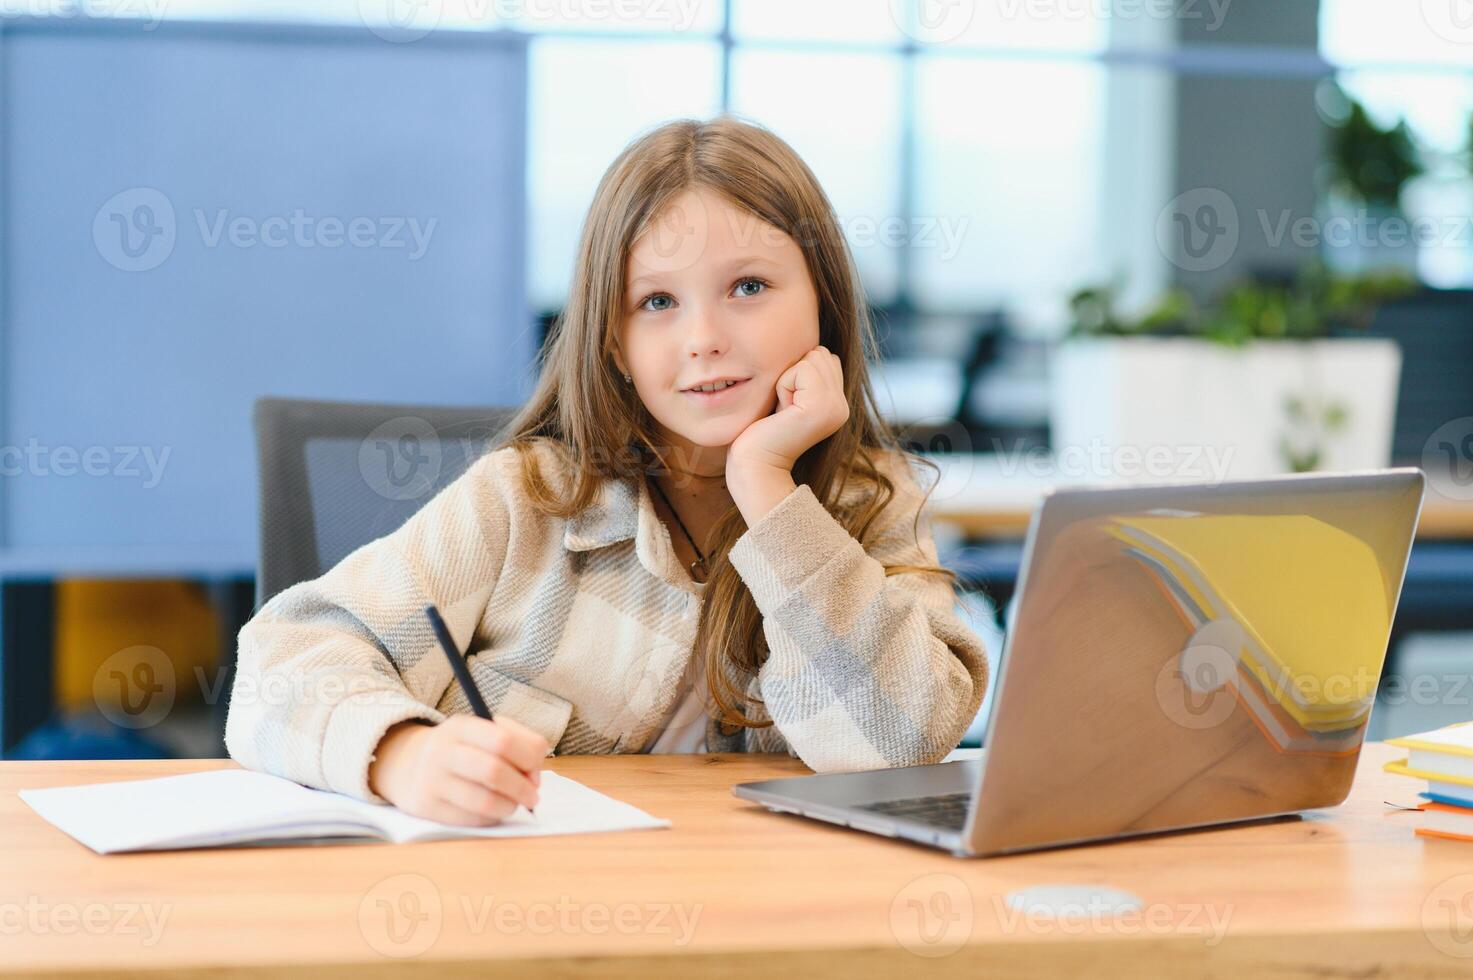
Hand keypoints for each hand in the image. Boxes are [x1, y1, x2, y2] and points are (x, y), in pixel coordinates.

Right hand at [367, 715, 546, 824]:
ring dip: (510, 806)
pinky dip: (492, 817)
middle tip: (533, 796)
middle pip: (494, 771)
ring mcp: (432, 780)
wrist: (411, 766)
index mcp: (460, 726)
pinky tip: (494, 810)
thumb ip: (521, 743)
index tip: (536, 770)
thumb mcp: (486, 730)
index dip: (528, 758)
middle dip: (522, 787)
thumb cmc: (464, 748)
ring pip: (484, 801)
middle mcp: (442, 751)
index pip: (503, 740)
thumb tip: (535, 777)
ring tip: (515, 803)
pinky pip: (471, 819)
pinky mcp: (428, 807)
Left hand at [727, 345, 848, 476]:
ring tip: (783, 411)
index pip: (823, 357)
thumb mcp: (789, 399)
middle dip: (793, 374)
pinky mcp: (822, 407)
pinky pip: (801, 369)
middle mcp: (842, 405)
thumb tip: (811, 349)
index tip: (786, 406)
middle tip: (784, 409)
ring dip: (787, 380)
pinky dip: (784, 386)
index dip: (796, 374)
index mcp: (837, 403)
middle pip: (819, 353)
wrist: (755, 467)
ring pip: (811, 357)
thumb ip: (805, 378)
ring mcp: (836, 406)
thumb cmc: (761, 433)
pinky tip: (782, 412)